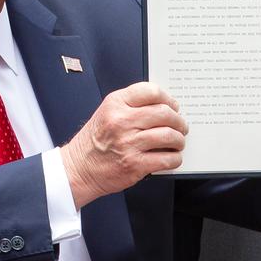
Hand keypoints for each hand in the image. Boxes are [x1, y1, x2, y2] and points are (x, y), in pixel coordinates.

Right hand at [61, 82, 187, 208]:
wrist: (79, 168)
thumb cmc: (95, 141)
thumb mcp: (106, 112)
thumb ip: (131, 105)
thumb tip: (164, 106)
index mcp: (115, 104)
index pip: (151, 91)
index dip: (168, 98)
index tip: (173, 105)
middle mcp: (121, 121)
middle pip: (164, 113)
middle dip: (178, 120)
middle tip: (181, 126)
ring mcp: (128, 144)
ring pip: (169, 136)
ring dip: (179, 140)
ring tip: (178, 142)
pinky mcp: (135, 165)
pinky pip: (166, 159)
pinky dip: (174, 158)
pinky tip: (172, 157)